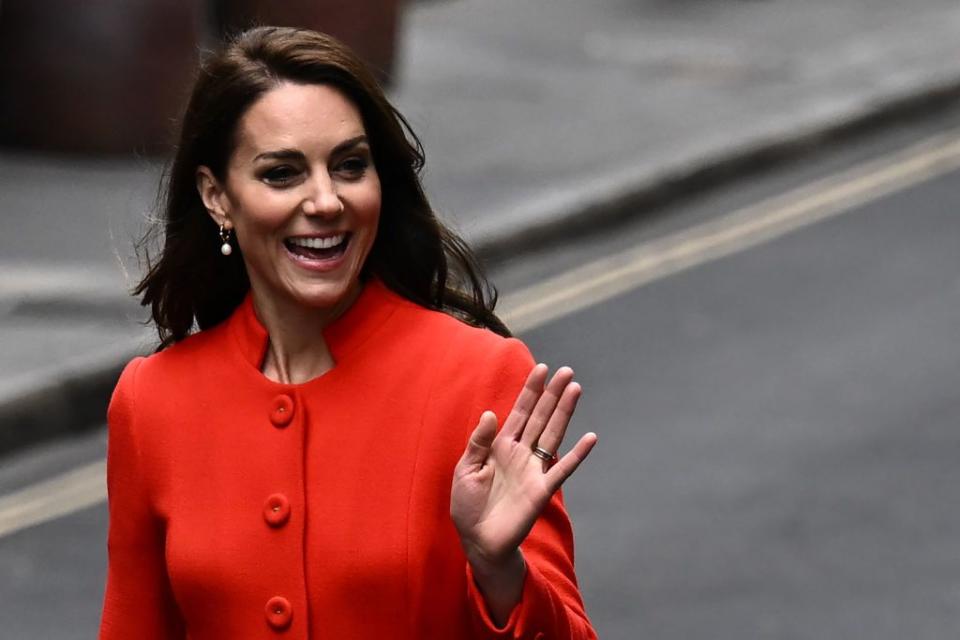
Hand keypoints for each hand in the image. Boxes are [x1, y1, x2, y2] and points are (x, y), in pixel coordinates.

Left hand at [450, 364, 597, 573]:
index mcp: (501, 446)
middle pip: (541, 417)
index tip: (542, 369)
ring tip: (576, 389)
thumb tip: (490, 414)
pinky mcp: (542, 490)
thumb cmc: (468, 506)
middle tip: (567, 372)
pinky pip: (563, 469)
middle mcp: (521, 453)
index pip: (520, 412)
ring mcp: (534, 470)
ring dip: (565, 413)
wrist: (478, 540)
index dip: (530, 391)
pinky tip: (590, 438)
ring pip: (553, 434)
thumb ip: (478, 442)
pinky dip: (577, 454)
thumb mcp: (465, 470)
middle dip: (553, 394)